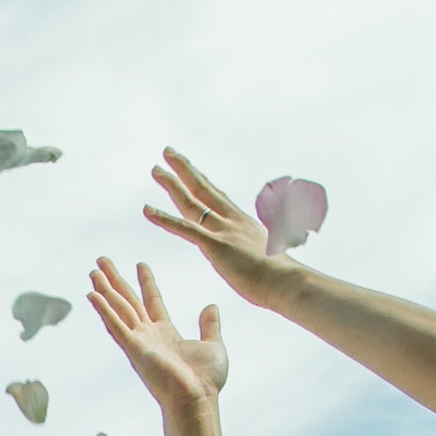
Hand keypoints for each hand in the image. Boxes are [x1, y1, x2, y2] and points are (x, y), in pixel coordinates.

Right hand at [85, 256, 229, 416]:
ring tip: (93, 271)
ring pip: (118, 309)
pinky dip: (104, 310)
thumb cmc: (205, 380)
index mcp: (166, 333)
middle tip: (102, 262)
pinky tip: (92, 295)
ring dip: (105, 290)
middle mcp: (148, 335)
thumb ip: (209, 325)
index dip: (146, 282)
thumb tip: (211, 306)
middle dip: (116, 280)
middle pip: (128, 301)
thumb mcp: (213, 345)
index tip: (140, 264)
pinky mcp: (134, 349)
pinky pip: (115, 325)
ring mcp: (139, 342)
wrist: (197, 398)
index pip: (152, 301)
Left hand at [138, 148, 307, 312]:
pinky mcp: (215, 246)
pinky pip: (184, 229)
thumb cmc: (281, 277)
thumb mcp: (270, 256)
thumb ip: (260, 249)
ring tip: (155, 169)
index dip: (202, 181)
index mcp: (243, 222)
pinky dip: (164, 218)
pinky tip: (147, 210)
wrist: (287, 282)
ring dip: (171, 184)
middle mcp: (231, 220)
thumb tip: (264, 253)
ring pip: (191, 201)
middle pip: (203, 188)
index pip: (218, 196)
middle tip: (168, 153)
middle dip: (184, 169)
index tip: (191, 169)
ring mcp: (223, 231)